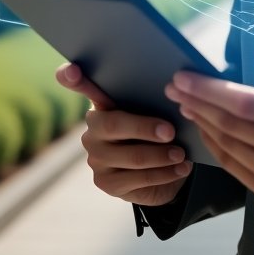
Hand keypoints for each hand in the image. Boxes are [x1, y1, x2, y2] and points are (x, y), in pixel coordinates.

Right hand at [56, 62, 192, 206]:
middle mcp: (93, 130)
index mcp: (103, 103)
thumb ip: (155, 98)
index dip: (71, 78)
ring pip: (131, 157)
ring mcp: (96, 158)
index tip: (72, 70)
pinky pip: (139, 179)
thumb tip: (177, 86)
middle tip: (170, 131)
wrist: (163, 168)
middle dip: (145, 127)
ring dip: (161, 156)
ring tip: (182, 154)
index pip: (80, 85)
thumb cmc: (158, 129)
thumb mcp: (158, 110)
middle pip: (113, 125)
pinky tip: (182, 167)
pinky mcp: (107, 184)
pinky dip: (164, 173)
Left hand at [164, 40, 253, 210]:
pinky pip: (235, 168)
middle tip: (175, 86)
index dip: (211, 90)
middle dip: (198, 102)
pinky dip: (215, 148)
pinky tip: (205, 129)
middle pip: (231, 125)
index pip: (247, 103)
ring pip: (229, 148)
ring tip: (185, 103)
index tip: (186, 77)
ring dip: (202, 124)